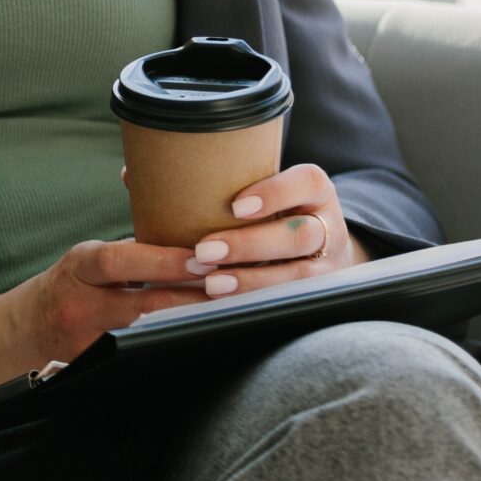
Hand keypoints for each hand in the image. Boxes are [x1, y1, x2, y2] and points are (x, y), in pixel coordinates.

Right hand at [0, 234, 225, 398]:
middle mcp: (79, 303)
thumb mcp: (87, 260)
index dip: (161, 260)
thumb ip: (128, 248)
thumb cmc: (64, 289)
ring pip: (144, 335)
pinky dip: (167, 350)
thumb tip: (177, 211)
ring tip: (226, 317)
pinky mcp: (93, 370)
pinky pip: (137, 360)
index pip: (119, 260)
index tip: (202, 257)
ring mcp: (86, 342)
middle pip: (138, 303)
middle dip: (186, 296)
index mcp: (80, 266)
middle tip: (228, 288)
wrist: (13, 335)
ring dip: (184, 325)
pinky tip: (198, 345)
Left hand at [183, 162, 367, 294]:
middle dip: (249, 245)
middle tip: (204, 252)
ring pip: (296, 276)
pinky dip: (251, 302)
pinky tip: (221, 302)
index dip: (274, 194)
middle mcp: (327, 226)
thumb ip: (234, 184)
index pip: (306, 183)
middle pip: (297, 236)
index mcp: (315, 191)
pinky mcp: (316, 294)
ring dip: (250, 281)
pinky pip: (286, 301)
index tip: (236, 207)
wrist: (323, 248)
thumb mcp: (272, 190)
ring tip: (211, 283)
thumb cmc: (280, 211)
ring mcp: (326, 265)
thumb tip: (153, 179)